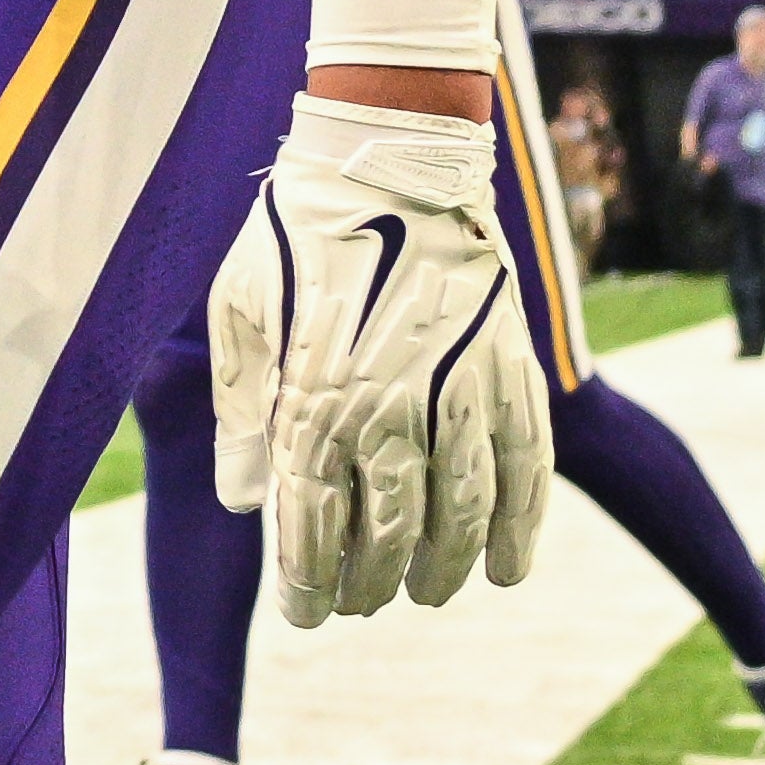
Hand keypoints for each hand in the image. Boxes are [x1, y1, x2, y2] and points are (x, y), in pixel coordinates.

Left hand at [206, 93, 554, 623]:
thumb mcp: (238, 309)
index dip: (309, 586)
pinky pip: (526, 469)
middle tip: (361, 602)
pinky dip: (522, 528)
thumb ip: (240, 409)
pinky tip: (508, 567)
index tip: (306, 615)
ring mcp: (458, 391)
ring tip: (429, 593)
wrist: (387, 150)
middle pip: (389, 539)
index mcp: (314, 400)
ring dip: (445, 570)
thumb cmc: (295, 230)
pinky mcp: (510, 368)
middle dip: (371, 585)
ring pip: (461, 518)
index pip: (312, 530)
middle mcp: (390, 409)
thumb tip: (243, 503)